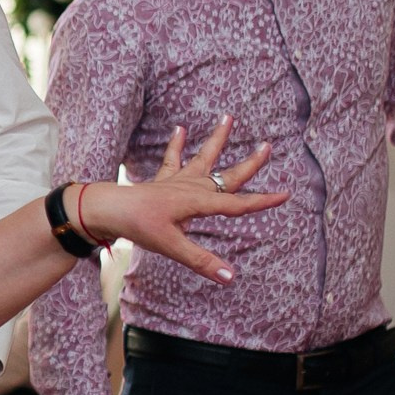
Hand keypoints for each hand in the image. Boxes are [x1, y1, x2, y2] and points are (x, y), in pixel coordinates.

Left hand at [83, 123, 284, 281]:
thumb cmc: (139, 226)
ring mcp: (177, 181)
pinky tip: (180, 128)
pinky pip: (172, 159)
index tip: (286, 194)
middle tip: (268, 146)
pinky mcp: (162, 181)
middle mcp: (192, 187)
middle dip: (250, 163)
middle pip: (228, 175)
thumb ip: (202, 261)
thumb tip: (231, 278)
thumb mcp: (173, 247)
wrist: (108, 210)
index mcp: (199, 203)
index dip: (263, 201)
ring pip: (204, 158)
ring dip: (217, 139)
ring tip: (228, 117)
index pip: (239, 205)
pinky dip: (177, 144)